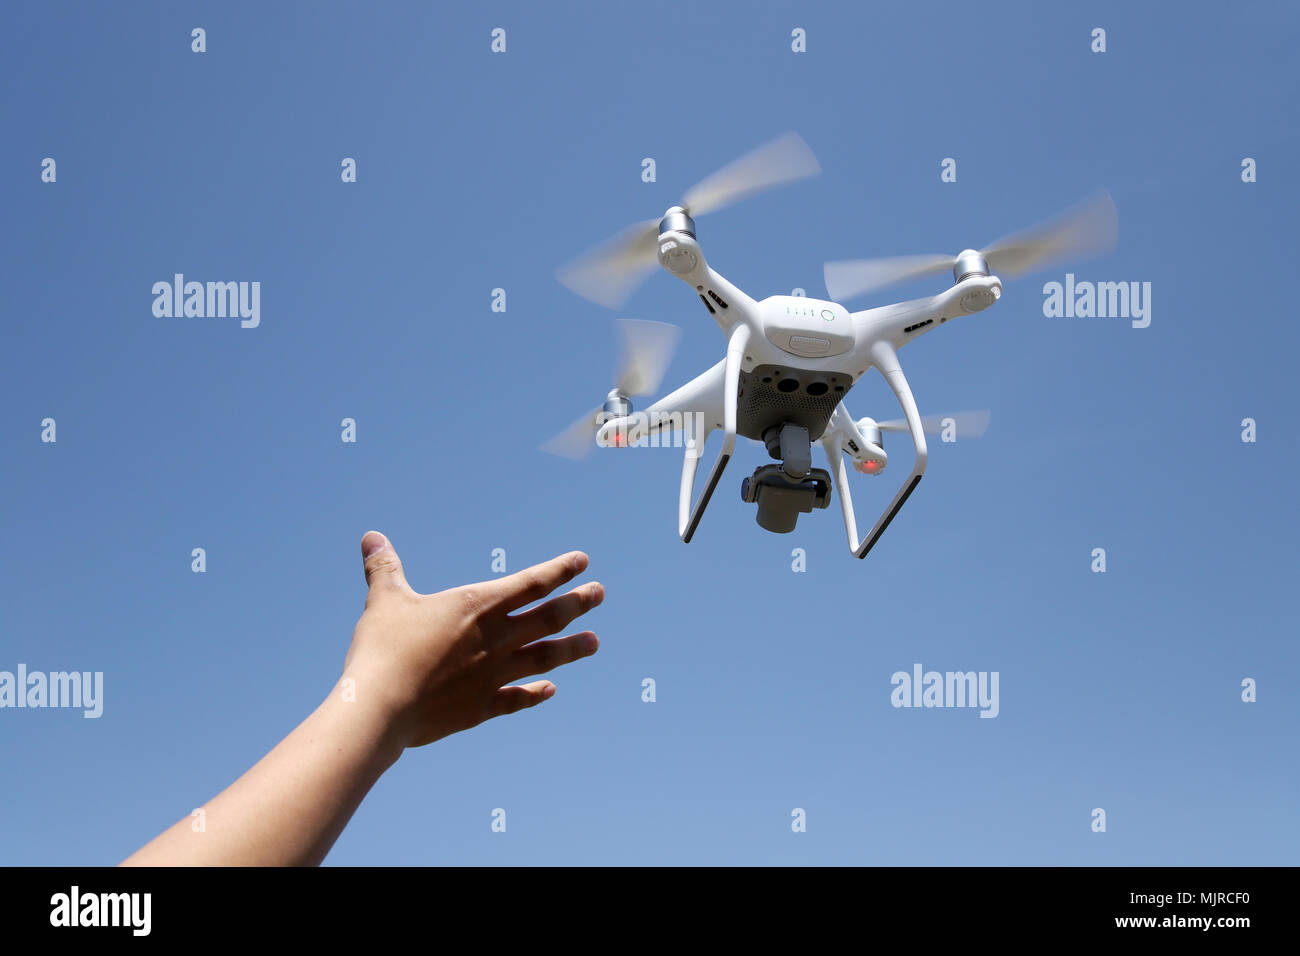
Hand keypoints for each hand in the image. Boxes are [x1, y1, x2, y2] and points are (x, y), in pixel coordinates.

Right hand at [343, 531, 602, 748]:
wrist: (381, 706)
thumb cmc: (383, 648)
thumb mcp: (384, 600)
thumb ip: (385, 568)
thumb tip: (372, 537)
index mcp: (477, 607)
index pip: (530, 583)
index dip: (558, 570)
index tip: (582, 562)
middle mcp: (495, 639)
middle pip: (547, 618)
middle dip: (576, 604)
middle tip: (600, 593)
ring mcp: (492, 675)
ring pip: (543, 658)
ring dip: (571, 649)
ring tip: (595, 643)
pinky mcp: (481, 707)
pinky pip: (516, 699)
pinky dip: (534, 694)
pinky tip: (550, 691)